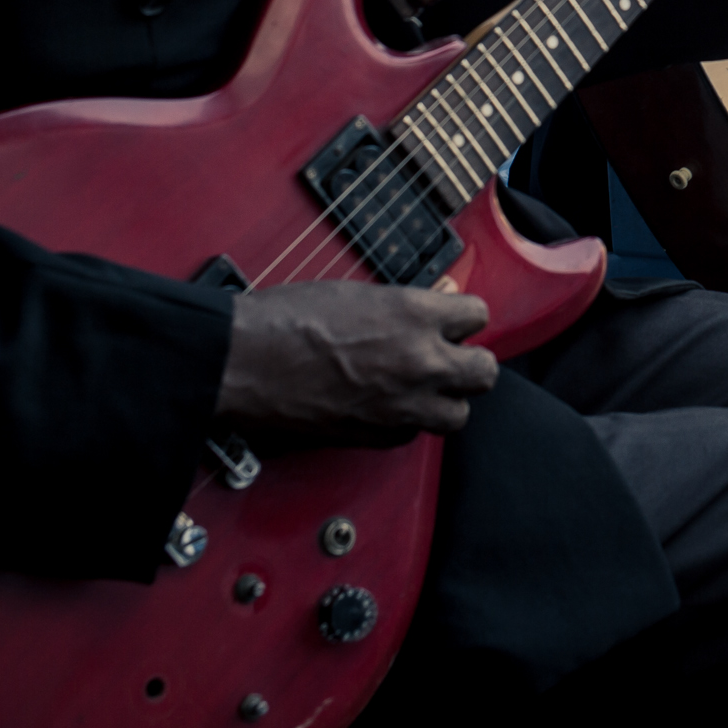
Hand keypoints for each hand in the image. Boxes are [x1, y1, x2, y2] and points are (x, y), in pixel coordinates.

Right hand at [214, 282, 496, 445]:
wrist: (243, 361)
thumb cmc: (286, 320)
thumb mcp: (356, 292)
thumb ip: (405, 303)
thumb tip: (436, 301)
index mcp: (414, 315)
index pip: (479, 316)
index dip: (465, 320)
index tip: (455, 323)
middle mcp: (419, 361)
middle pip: (484, 373)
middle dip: (470, 364)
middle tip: (451, 358)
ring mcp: (401, 403)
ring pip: (458, 415)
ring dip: (445, 401)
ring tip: (422, 388)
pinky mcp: (376, 435)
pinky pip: (413, 435)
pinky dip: (406, 423)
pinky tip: (387, 406)